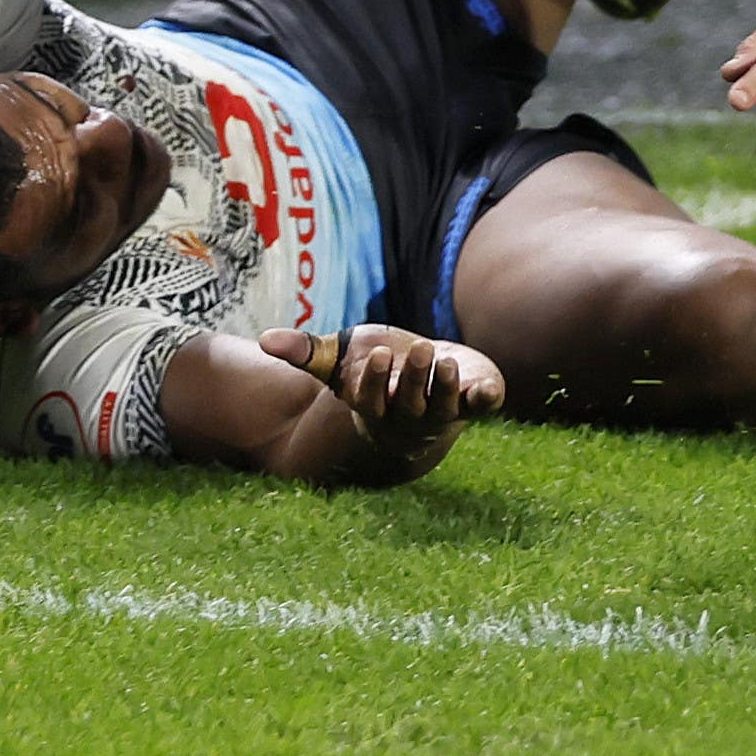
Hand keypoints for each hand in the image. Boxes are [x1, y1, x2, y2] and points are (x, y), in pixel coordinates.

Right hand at [258, 325, 506, 460]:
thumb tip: (265, 340)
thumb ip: (307, 352)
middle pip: (409, 404)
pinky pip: (481, 407)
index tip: (379, 355)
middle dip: (414, 378)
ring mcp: (442, 411)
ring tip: (447, 362)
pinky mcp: (472, 401)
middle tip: (419, 350)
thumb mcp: (342, 358)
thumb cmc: (378, 367)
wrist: (424, 375)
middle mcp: (408, 414)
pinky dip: (486, 399)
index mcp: (374, 404)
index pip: (371, 400)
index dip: (375, 381)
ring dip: (447, 386)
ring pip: (444, 408)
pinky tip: (490, 390)